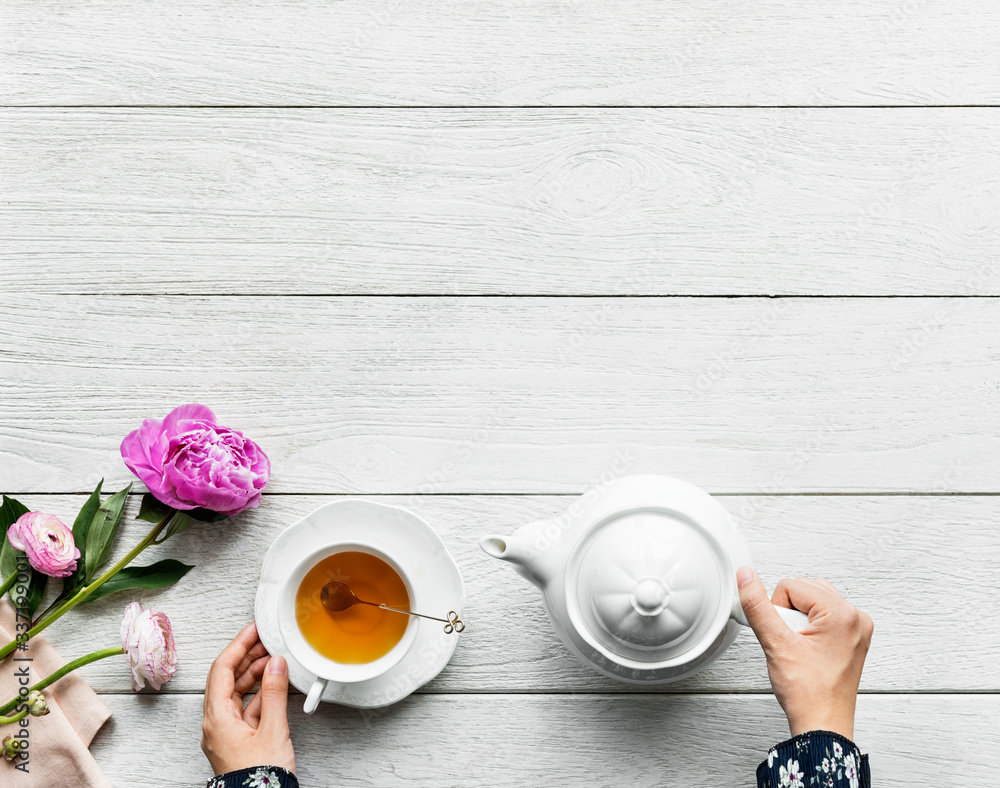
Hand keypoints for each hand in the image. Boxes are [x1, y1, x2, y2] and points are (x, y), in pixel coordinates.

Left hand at [201, 622, 295, 775]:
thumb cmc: (259, 777)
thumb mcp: (272, 730)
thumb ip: (274, 693)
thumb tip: (275, 664)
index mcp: (217, 719)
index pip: (221, 669)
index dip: (238, 645)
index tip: (253, 630)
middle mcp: (216, 724)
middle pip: (225, 678)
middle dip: (245, 656)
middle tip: (264, 640)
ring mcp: (225, 733)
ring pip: (235, 693)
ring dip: (253, 673)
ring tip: (272, 659)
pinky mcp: (236, 741)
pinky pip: (243, 708)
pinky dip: (258, 693)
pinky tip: (273, 686)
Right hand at [737, 568, 873, 739]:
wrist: (822, 723)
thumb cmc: (808, 694)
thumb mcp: (775, 643)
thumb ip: (757, 605)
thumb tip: (746, 577)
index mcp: (843, 614)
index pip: (792, 585)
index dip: (777, 610)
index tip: (783, 636)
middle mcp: (856, 618)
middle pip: (804, 590)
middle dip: (789, 613)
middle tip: (791, 643)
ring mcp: (857, 629)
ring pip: (813, 601)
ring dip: (798, 619)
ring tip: (799, 647)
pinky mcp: (853, 638)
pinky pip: (824, 616)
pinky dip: (810, 627)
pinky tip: (806, 649)